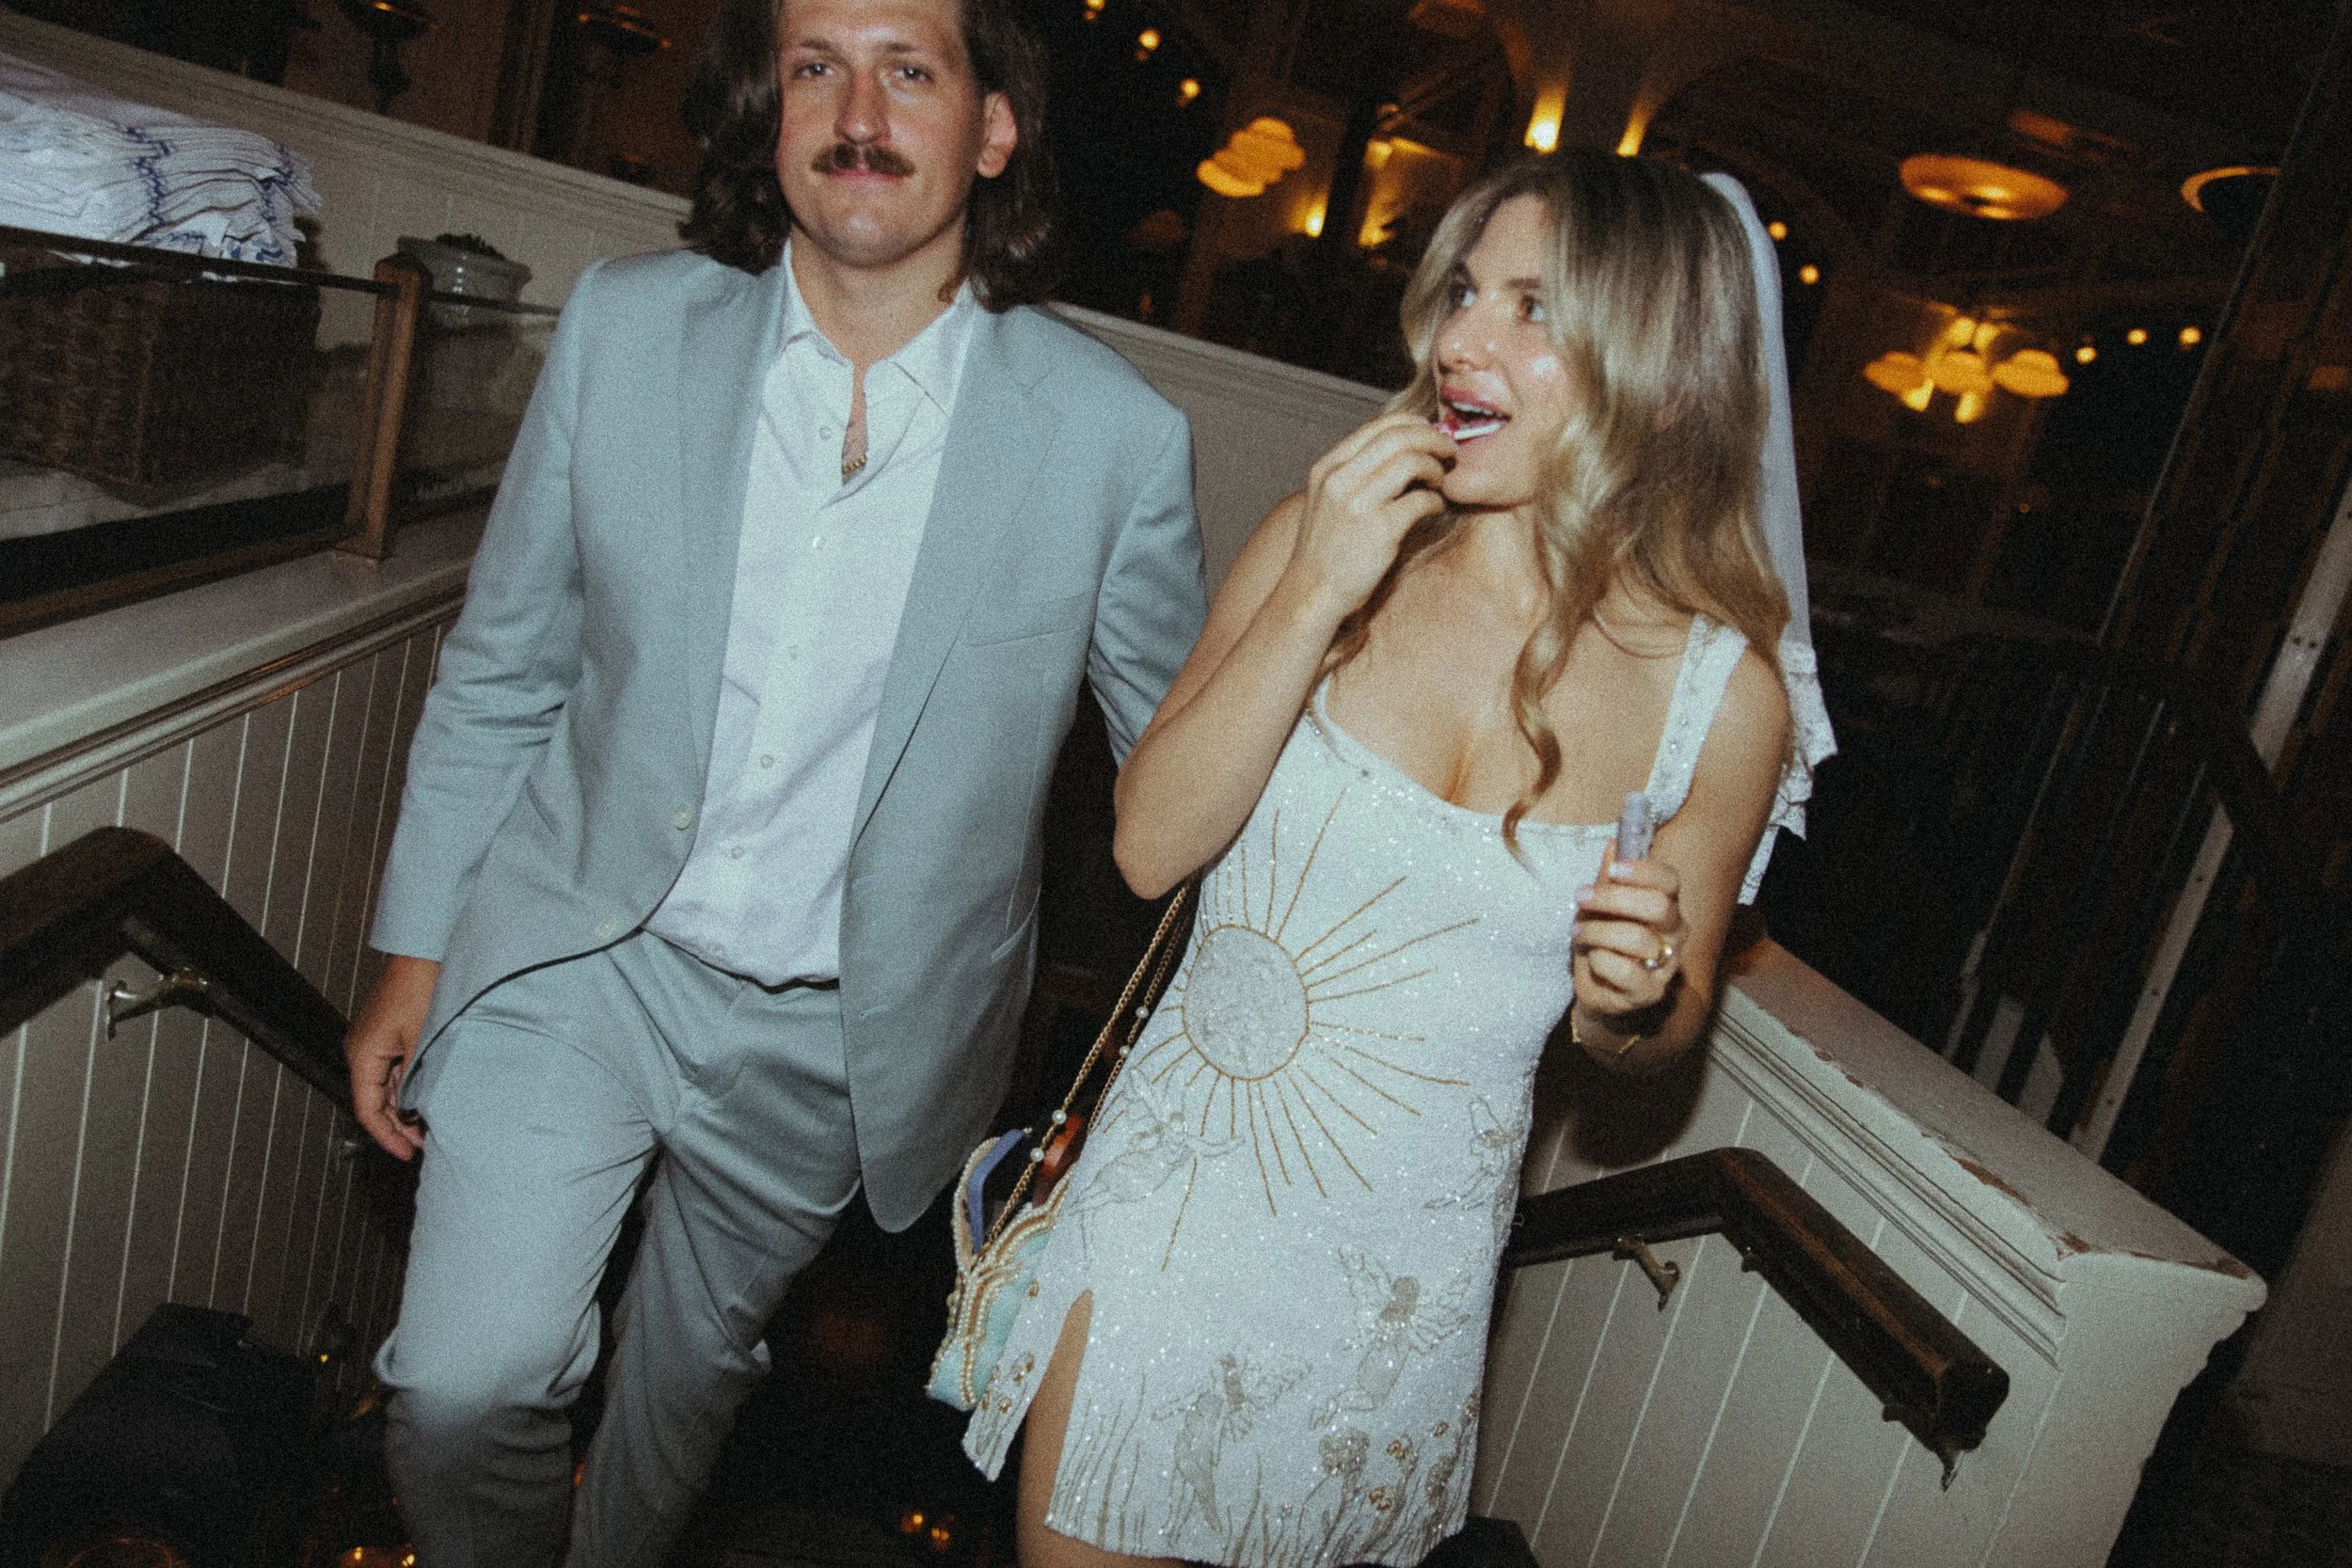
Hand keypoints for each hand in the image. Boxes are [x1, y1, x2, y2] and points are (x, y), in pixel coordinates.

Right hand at [345, 954, 439, 1158]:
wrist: (424, 952)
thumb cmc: (421, 987)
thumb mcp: (422, 1041)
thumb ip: (416, 1079)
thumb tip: (416, 1111)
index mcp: (363, 1055)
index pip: (368, 1110)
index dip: (387, 1137)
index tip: (407, 1154)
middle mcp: (363, 1051)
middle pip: (376, 1102)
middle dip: (398, 1127)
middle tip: (423, 1146)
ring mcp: (375, 1042)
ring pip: (386, 1088)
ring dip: (405, 1108)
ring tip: (429, 1128)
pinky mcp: (389, 1035)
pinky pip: (394, 1070)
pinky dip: (409, 1088)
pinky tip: (427, 1099)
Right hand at [1284, 413, 1454, 617]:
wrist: (1311, 593)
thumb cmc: (1327, 550)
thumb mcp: (1328, 500)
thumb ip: (1355, 473)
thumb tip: (1401, 449)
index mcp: (1328, 468)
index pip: (1378, 426)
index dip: (1413, 425)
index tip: (1431, 433)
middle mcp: (1339, 480)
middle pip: (1398, 437)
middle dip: (1432, 439)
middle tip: (1449, 452)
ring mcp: (1358, 504)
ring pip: (1412, 462)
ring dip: (1436, 467)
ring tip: (1440, 481)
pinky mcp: (1380, 530)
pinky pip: (1422, 500)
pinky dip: (1436, 500)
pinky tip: (1435, 508)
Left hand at [1570, 848, 1687, 1020]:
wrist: (1599, 988)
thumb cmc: (1603, 941)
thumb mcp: (1601, 906)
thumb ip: (1609, 878)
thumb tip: (1614, 844)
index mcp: (1666, 905)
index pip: (1670, 880)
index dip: (1643, 871)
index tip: (1614, 870)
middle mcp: (1675, 933)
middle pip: (1658, 906)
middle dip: (1613, 899)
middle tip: (1581, 897)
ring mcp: (1665, 964)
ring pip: (1636, 938)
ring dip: (1597, 931)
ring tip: (1579, 932)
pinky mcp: (1650, 992)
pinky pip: (1625, 971)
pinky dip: (1600, 961)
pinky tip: (1593, 959)